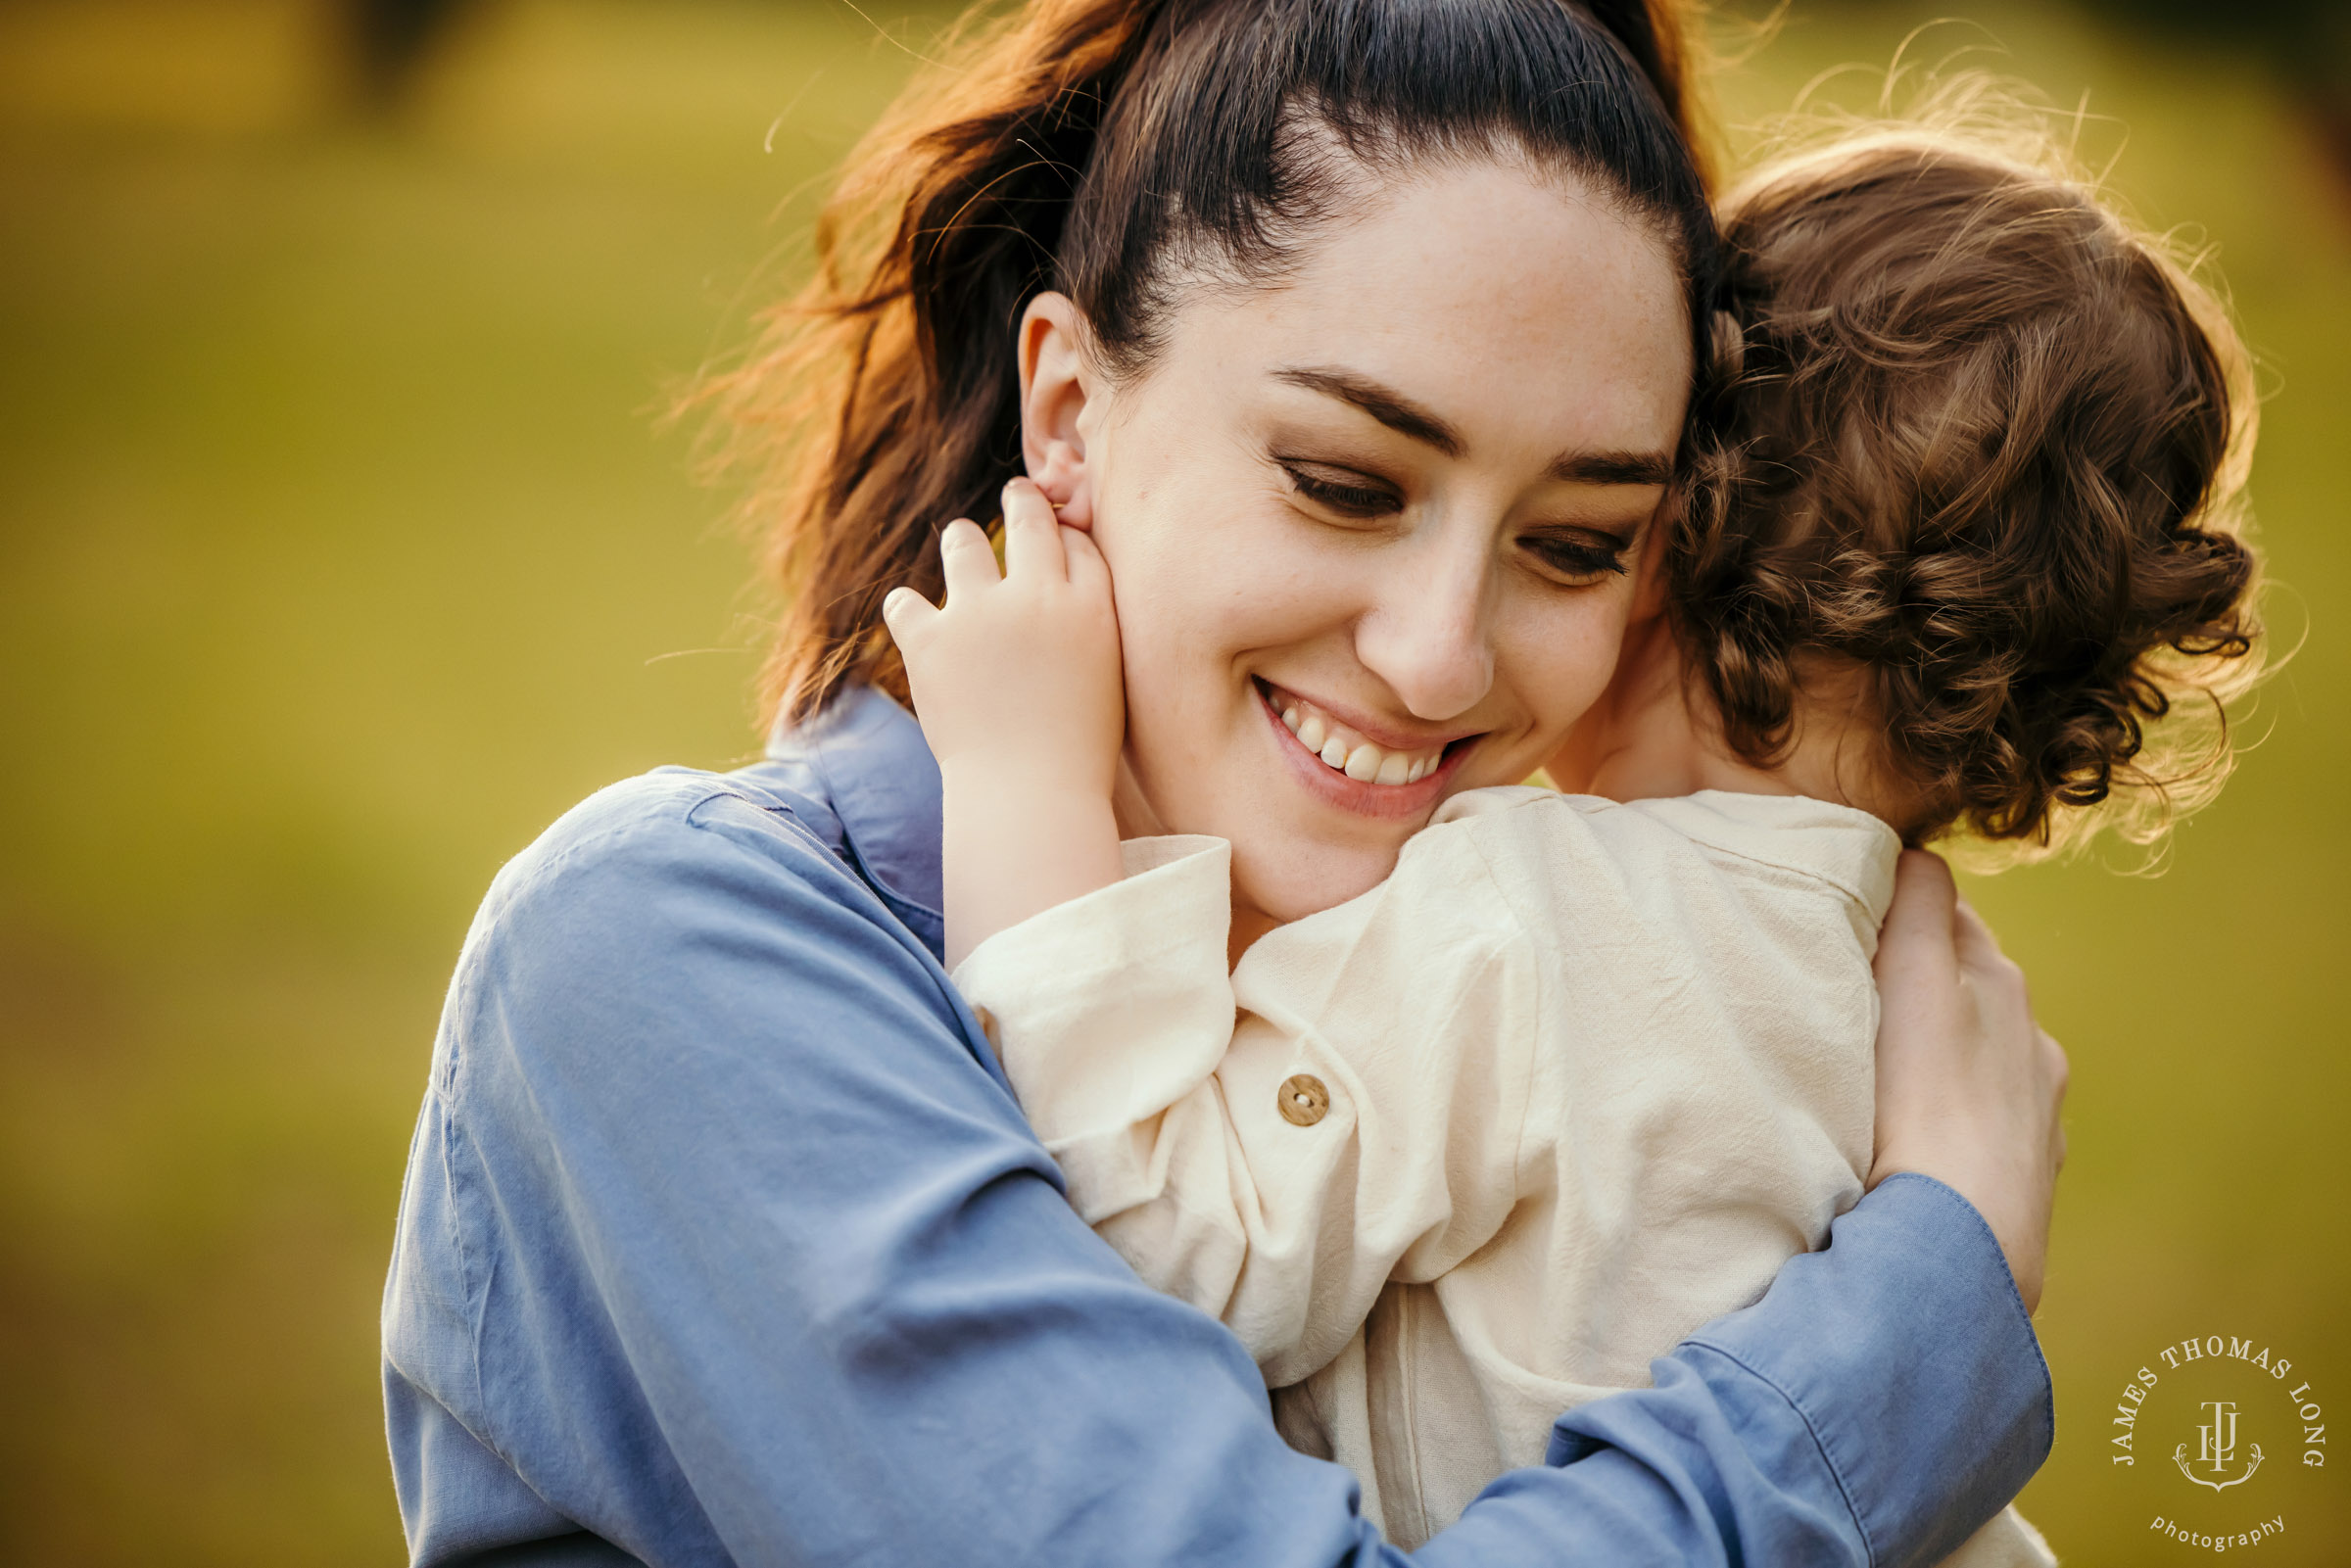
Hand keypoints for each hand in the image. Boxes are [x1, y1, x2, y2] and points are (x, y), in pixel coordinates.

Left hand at [883, 478, 1124, 800]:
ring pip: (962, 540)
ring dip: (963, 546)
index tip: (1055, 548)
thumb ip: (1090, 623)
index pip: (1077, 541)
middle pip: (1028, 517)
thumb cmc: (1078, 749)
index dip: (1063, 541)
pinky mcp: (929, 642)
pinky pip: (904, 601)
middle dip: (1021, 500)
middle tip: (1017, 496)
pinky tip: (917, 623)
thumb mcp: (1108, 676)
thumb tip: (1063, 584)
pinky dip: (909, 613)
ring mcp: (978, 614)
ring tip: (963, 557)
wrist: (1029, 796)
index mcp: (1091, 606)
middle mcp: (1036, 596)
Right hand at [1868, 850, 2067, 1311]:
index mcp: (1994, 979)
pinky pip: (1989, 1117)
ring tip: (1885, 1074)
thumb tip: (1912, 850)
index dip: (1892, 906)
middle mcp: (2027, 1032)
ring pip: (1978, 1047)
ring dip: (1940, 1046)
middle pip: (1963, 975)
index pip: (1941, 905)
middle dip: (1917, 974)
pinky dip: (1960, 1111)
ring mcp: (2036, 1103)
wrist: (1962, 1243)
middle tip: (1853, 992)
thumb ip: (1915, 906)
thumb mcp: (1910, 982)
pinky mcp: (2031, 1165)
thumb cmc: (1921, 1108)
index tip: (1848, 922)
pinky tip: (1922, 1137)